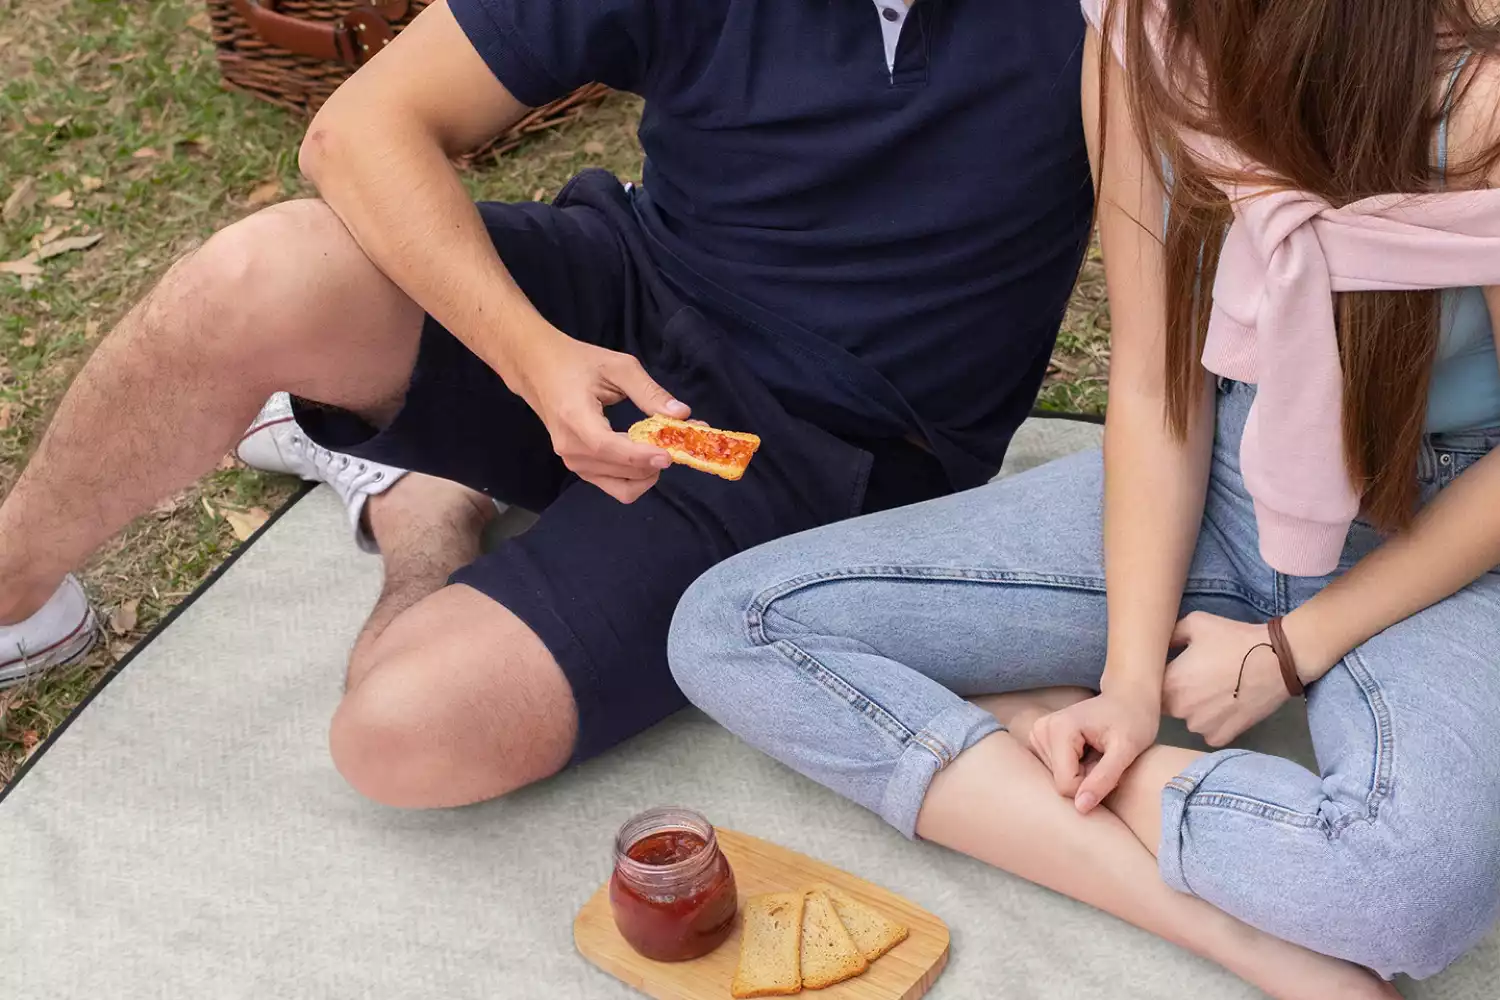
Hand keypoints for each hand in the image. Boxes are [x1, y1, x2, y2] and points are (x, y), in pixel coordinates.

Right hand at [510, 329, 688, 502]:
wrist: (537, 369)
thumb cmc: (576, 362)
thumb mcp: (617, 366)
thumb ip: (649, 392)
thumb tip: (682, 414)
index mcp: (575, 418)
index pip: (610, 448)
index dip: (641, 456)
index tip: (670, 454)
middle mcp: (571, 448)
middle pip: (622, 473)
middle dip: (656, 462)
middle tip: (681, 440)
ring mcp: (573, 462)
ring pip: (623, 487)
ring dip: (649, 472)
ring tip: (665, 446)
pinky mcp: (579, 468)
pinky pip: (615, 485)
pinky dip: (637, 475)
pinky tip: (647, 453)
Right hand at [1027, 689, 1158, 813]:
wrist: (1129, 698)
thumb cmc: (1133, 720)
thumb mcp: (1126, 750)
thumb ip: (1104, 778)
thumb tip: (1081, 808)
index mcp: (1058, 729)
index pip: (1066, 784)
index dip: (1093, 786)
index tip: (1113, 767)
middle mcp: (1040, 730)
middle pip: (1060, 782)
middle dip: (1086, 779)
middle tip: (1106, 759)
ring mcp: (1037, 735)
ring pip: (1058, 780)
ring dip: (1082, 775)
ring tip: (1098, 754)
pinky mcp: (1039, 741)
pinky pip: (1056, 772)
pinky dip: (1076, 770)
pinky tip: (1088, 754)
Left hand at [1163, 612, 1289, 747]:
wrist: (1276, 660)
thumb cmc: (1233, 639)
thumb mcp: (1194, 623)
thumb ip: (1168, 636)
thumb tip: (1157, 646)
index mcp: (1169, 684)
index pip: (1151, 689)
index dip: (1163, 681)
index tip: (1177, 671)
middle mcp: (1180, 710)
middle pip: (1169, 706)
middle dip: (1179, 695)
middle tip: (1201, 679)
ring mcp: (1201, 727)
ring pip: (1189, 720)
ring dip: (1197, 710)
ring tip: (1217, 691)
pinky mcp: (1221, 737)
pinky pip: (1209, 732)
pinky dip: (1215, 722)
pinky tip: (1228, 705)